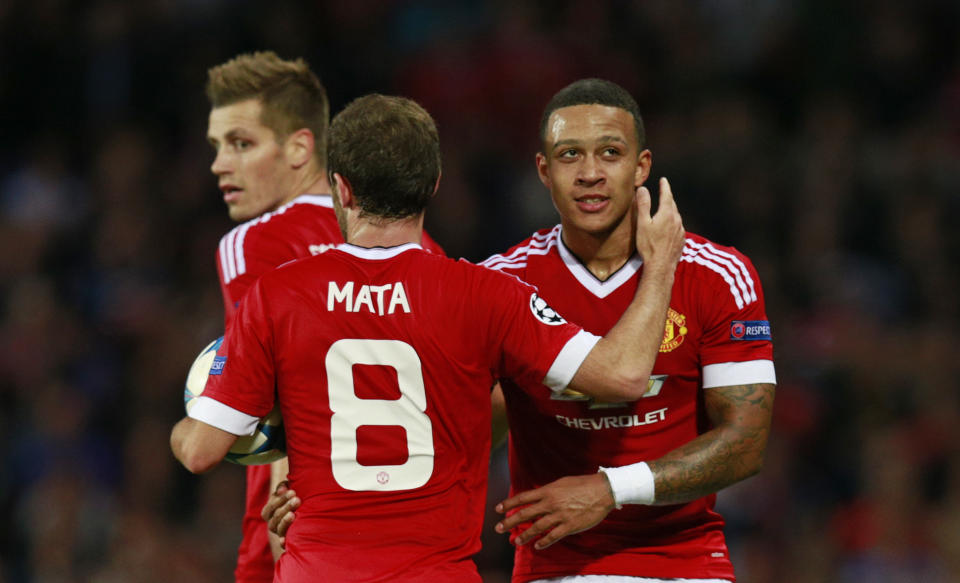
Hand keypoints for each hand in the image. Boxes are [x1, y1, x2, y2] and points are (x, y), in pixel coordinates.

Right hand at [261, 480, 299, 546]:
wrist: (302, 510)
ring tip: (293, 514)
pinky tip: (284, 541)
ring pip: (278, 529)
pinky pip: (282, 544)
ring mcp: (280, 533)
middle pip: (275, 517)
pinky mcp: (287, 541)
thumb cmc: (294, 498)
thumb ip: (283, 487)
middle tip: (297, 500)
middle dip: (286, 507)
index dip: (280, 499)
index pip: (271, 507)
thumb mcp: (288, 491)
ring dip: (285, 521)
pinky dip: (282, 542)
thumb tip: (283, 488)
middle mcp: (272, 524)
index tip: (293, 492)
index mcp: (269, 512)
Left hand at [494, 473, 615, 549]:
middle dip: (510, 521)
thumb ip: (548, 491)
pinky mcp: (569, 526)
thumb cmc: (582, 484)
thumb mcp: (561, 483)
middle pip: (525, 513)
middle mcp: (551, 503)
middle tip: (499, 528)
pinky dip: (543, 542)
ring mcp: (560, 515)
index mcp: (548, 491)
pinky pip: (553, 536)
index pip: (523, 498)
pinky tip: (537, 546)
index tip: (498, 509)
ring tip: (516, 541)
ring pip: (537, 527)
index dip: (509, 504)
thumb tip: (537, 497)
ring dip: (524, 535)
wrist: (603, 490)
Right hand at [634, 177, 684, 271]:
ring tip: (665, 209)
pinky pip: (678, 227)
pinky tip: (668, 227)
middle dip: (668, 197)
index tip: (663, 180)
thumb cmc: (649, 246)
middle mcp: (676, 220)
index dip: (664, 186)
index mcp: (666, 214)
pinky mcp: (681, 240)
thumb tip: (643, 189)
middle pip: (672, 205)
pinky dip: (673, 223)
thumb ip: (644, 205)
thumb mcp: (642, 224)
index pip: (666, 195)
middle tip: (664, 192)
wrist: (661, 266)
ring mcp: (681, 230)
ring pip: (676, 216)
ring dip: (670, 211)